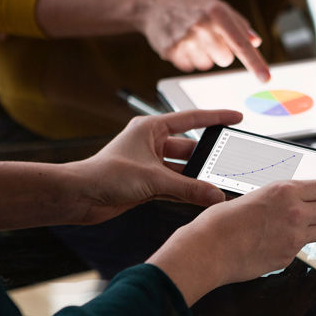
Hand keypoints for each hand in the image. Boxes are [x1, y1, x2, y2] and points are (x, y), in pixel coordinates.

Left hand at [68, 109, 242, 224]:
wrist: (78, 196)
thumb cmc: (106, 176)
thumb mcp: (153, 180)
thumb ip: (188, 188)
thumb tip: (216, 195)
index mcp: (151, 128)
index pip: (191, 119)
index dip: (216, 118)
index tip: (237, 117)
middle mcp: (151, 143)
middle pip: (189, 148)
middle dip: (208, 156)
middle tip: (230, 161)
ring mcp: (149, 164)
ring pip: (182, 169)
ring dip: (197, 178)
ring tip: (219, 184)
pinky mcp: (146, 183)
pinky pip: (174, 184)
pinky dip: (187, 191)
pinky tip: (202, 197)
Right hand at [137, 0, 270, 81]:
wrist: (154, 5)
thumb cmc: (191, 6)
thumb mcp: (217, 6)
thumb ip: (239, 23)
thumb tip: (255, 42)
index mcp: (217, 12)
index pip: (240, 43)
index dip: (255, 63)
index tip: (266, 78)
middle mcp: (201, 25)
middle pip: (225, 59)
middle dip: (221, 51)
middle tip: (208, 36)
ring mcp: (184, 39)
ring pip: (208, 65)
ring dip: (204, 55)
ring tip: (192, 37)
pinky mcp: (171, 51)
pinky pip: (191, 67)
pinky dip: (189, 58)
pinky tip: (182, 43)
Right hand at [148, 179, 315, 304]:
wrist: (208, 249)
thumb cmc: (222, 220)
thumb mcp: (255, 195)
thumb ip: (281, 197)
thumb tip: (296, 199)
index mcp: (286, 190)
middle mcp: (295, 212)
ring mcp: (294, 237)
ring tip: (307, 225)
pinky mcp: (288, 257)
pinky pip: (303, 248)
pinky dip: (297, 243)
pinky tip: (281, 240)